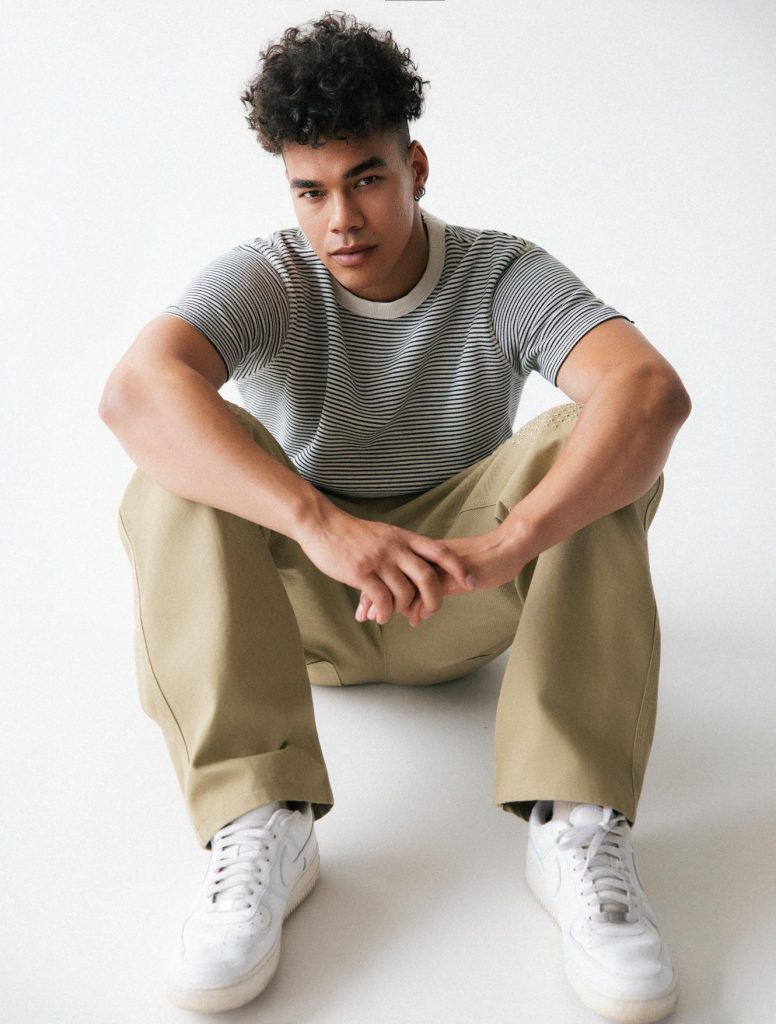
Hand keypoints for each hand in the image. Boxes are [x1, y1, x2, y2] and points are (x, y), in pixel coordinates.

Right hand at [295, 504, 475, 624]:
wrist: (322, 525)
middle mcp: (395, 548)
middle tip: (431, 612)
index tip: (470, 581)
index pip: (440, 551)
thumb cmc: (351, 533)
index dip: (458, 567)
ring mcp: (379, 560)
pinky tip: (379, 616)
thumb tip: (415, 567)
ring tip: (393, 615)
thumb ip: (401, 548)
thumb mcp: (383, 534)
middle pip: (428, 577)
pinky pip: (382, 600)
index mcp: (403, 537)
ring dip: (403, 610)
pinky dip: (385, 614)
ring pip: (405, 593)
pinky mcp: (361, 572)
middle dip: (434, 599)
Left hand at [356, 528, 527, 627]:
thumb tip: (414, 610)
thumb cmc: (482, 559)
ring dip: (391, 603)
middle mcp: (426, 556)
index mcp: (422, 553)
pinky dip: (420, 605)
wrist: (509, 544)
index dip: (375, 586)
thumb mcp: (451, 576)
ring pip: (407, 583)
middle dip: (375, 596)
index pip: (391, 570)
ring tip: (378, 619)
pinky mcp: (454, 572)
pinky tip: (413, 618)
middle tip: (362, 615)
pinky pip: (432, 589)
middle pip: (392, 576)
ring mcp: (440, 564)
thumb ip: (431, 589)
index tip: (362, 605)